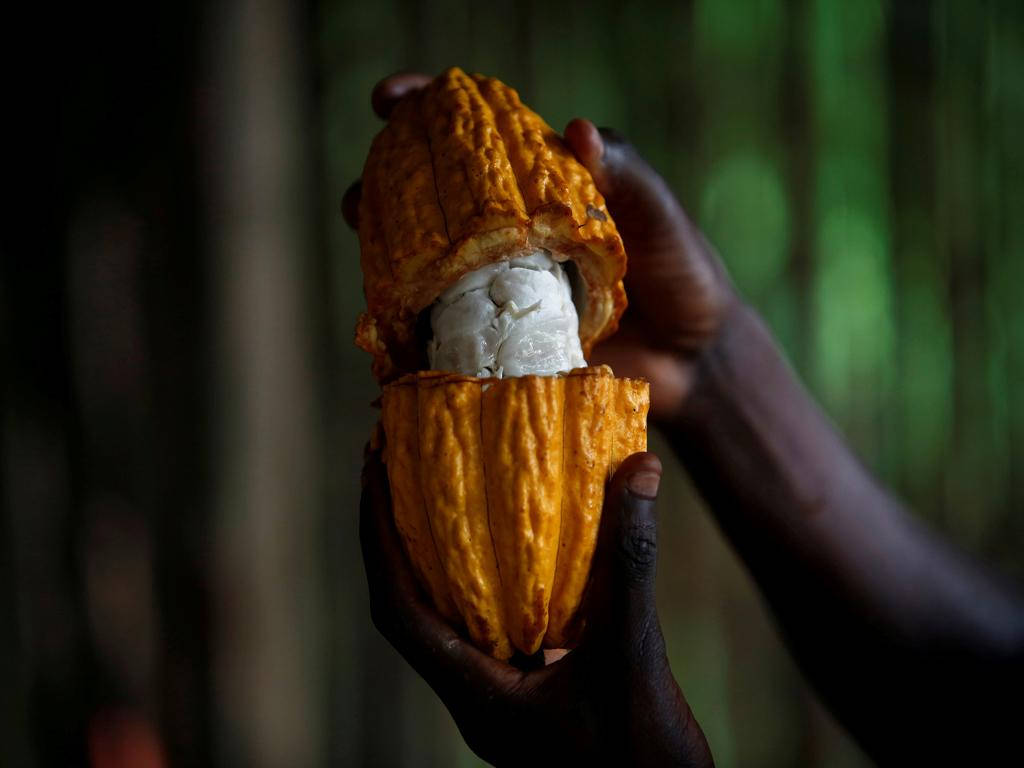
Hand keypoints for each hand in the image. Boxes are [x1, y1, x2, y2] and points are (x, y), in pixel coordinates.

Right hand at [343, 74, 736, 421]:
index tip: (389, 98)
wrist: (694, 354)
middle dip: (383, 187)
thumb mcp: (657, 213)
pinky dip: (414, 326)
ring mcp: (500, 285)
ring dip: (384, 255)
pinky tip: (389, 326)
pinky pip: (449, 328)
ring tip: (367, 256)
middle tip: (361, 196)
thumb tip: (575, 129)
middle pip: (429, 198)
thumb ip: (623, 173)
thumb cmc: (680, 269)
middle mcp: (508, 232)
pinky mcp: (504, 338)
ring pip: (425, 262)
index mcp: (538, 186)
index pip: (474, 134)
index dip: (425, 110)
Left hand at [361, 449, 712, 767]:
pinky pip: (487, 629)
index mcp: (477, 695)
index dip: (376, 537)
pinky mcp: (526, 695)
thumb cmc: (646, 752)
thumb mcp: (636, 649)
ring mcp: (499, 699)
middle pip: (408, 609)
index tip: (373, 471)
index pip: (397, 609)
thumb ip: (629, 562)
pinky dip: (484, 584)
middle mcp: (475, 697)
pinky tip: (511, 552)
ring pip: (446, 620)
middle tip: (394, 466)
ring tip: (438, 494)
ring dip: (434, 560)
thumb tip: (637, 469)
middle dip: (392, 537)